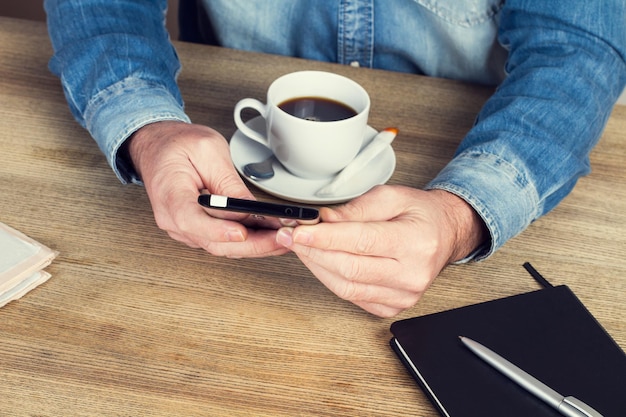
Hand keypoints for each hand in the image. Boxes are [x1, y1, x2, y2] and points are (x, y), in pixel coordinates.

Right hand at [126, 121, 287, 257]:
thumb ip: (227, 181)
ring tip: (283, 238)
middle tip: (281, 239)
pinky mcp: (196, 231)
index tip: (242, 232)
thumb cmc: (177, 145)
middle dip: (252, 245)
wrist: (158, 147)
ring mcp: (183, 229)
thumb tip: (248, 208)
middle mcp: (173, 219)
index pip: (191, 220)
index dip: (218, 231)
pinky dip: (246, 241)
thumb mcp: (207, 151)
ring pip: (221, 247)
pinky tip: (267, 236)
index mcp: (169, 194)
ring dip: (254, 246)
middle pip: (213, 243)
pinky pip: (221, 242)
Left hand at [276, 186, 487, 316]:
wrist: (445, 234)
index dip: (325, 238)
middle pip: (349, 268)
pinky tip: (321, 262)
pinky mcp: (392, 307)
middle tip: (290, 237)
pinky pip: (352, 296)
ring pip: (346, 287)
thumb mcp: (391, 197)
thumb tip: (324, 220)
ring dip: (317, 266)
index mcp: (416, 242)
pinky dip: (330, 279)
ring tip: (301, 248)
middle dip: (313, 252)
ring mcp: (403, 296)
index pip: (362, 242)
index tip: (299, 231)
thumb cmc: (420, 214)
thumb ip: (356, 209)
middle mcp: (412, 274)